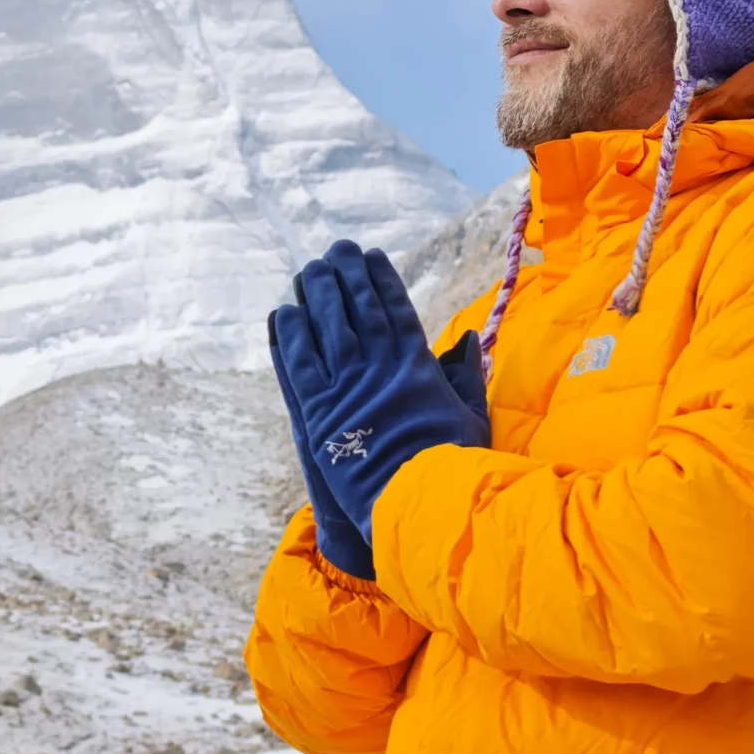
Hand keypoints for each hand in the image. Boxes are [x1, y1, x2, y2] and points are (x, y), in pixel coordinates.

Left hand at [272, 243, 491, 573]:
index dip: (381, 279)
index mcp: (416, 365)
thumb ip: (465, 375)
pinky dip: (290, 336)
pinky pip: (299, 364)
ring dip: (316, 294)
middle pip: (358, 307)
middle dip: (346, 274)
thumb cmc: (450, 465)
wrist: (415, 503)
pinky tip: (283, 312)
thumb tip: (466, 340)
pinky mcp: (317, 412)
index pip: (396, 308)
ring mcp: (347, 386)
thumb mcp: (470, 415)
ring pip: (327, 326)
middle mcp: (379, 367)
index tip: (372, 256)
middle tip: (335, 250)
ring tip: (308, 270)